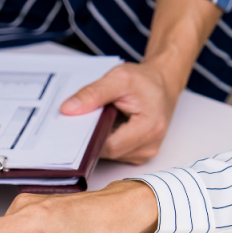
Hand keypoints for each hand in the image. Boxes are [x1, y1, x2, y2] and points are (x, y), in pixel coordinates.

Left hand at [59, 0, 222, 164]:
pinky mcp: (138, 154)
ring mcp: (144, 153)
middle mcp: (149, 146)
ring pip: (109, 154)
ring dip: (98, 139)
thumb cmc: (145, 81)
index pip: (109, 146)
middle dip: (91, 137)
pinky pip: (114, 152)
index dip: (88, 138)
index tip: (72, 126)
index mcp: (149, 128)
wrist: (162, 84)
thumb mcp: (118, 78)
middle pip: (107, 152)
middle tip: (80, 120)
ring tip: (97, 119)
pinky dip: (105, 140)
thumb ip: (93, 93)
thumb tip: (68, 109)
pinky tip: (104, 126)